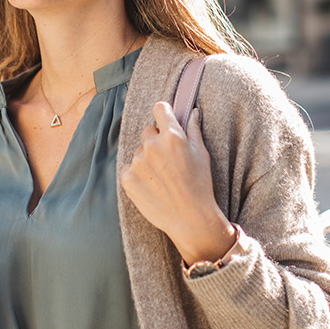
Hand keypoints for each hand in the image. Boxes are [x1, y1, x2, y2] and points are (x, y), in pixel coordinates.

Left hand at [121, 102, 235, 263]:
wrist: (190, 219)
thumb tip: (191, 111)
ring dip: (146, 160)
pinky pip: (129, 169)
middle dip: (156, 141)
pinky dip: (137, 176)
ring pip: (138, 152)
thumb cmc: (200, 186)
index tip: (164, 118)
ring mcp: (138, 162)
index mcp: (172, 136)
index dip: (163, 113)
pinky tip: (152, 187)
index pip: (160, 109)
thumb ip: (194, 130)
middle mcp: (152, 145)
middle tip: (168, 161)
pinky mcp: (127, 178)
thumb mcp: (202, 154)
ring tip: (162, 179)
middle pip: (147, 132)